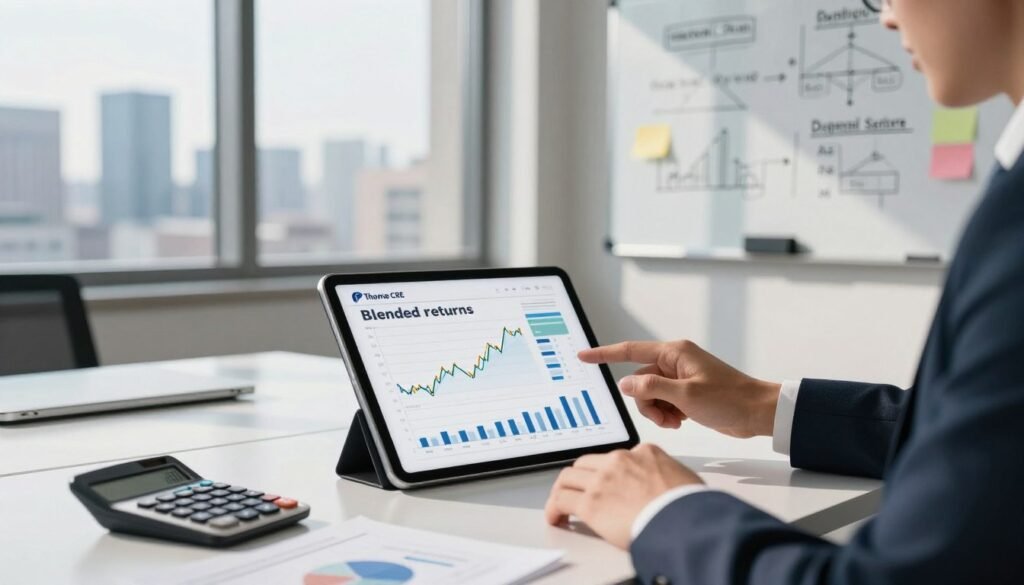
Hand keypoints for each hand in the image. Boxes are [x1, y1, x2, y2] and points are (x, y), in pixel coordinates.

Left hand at [544, 443, 701, 549]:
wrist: (686, 520)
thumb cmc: (690, 506)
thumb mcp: (684, 477)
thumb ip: (667, 475)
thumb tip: (666, 484)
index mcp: (644, 452)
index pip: (616, 457)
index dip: (607, 471)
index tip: (605, 482)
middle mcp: (619, 461)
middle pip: (586, 463)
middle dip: (580, 477)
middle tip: (578, 491)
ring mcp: (602, 480)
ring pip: (568, 478)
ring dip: (562, 490)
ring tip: (561, 503)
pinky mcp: (590, 503)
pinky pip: (561, 500)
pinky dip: (554, 509)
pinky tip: (556, 517)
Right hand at [579, 340, 779, 437]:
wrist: (757, 413)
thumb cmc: (730, 399)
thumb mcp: (686, 396)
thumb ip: (652, 388)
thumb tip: (626, 384)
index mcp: (674, 353)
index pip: (630, 350)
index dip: (604, 354)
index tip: (584, 356)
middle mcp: (675, 362)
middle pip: (640, 380)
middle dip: (645, 402)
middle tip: (665, 417)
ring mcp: (680, 378)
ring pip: (649, 394)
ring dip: (656, 411)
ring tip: (676, 421)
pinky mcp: (685, 393)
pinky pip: (662, 402)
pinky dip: (666, 414)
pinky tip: (681, 421)